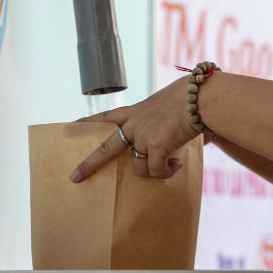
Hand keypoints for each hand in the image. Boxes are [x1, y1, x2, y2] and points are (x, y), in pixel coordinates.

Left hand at [71, 75, 199, 181]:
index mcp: (137, 110)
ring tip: (172, 164)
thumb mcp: (171, 102)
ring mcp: (143, 134)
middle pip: (106, 147)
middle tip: (74, 177)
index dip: (88, 122)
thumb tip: (182, 130)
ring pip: (139, 167)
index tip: (70, 125)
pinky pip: (156, 171)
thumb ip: (164, 117)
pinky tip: (177, 164)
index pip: (106, 116)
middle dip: (89, 164)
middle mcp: (135, 123)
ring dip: (156, 170)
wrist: (202, 97)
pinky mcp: (155, 145)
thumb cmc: (194, 95)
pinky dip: (167, 172)